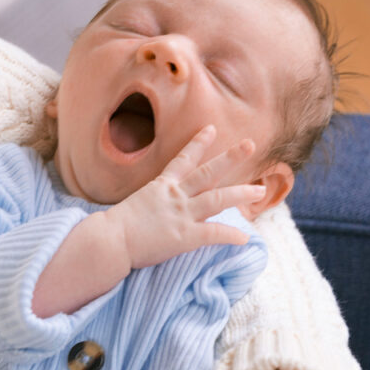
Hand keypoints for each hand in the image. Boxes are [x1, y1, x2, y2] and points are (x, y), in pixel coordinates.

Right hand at [103, 125, 263, 269]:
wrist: (110, 241)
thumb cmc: (113, 228)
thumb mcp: (134, 207)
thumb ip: (150, 205)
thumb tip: (153, 211)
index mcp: (160, 186)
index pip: (182, 160)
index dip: (198, 144)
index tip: (211, 129)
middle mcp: (174, 195)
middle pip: (208, 172)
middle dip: (230, 158)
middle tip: (250, 144)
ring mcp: (181, 214)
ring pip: (217, 198)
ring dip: (241, 193)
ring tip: (260, 190)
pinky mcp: (184, 236)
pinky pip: (213, 234)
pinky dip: (230, 235)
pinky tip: (245, 237)